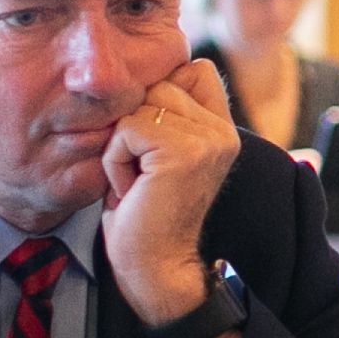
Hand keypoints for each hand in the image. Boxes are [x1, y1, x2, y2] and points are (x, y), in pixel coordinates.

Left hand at [102, 58, 247, 331]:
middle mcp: (223, 131)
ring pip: (141, 105)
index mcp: (221, 128)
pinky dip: (116, 161)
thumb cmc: (145, 215)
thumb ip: (165, 114)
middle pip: (160, 82)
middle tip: (142, 172)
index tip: (151, 146)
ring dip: (122, 144)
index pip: (192, 69)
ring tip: (137, 181)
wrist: (155, 269)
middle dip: (135, 124)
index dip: (160, 97)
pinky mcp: (185, 152)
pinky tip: (132, 190)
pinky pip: (127, 130)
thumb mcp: (158, 153)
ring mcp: (208, 140)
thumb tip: (136, 70)